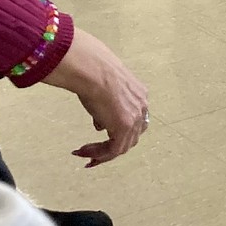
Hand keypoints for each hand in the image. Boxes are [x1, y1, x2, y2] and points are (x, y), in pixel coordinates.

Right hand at [42, 28, 148, 167]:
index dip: (119, 134)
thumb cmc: (95, 74)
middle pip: (130, 137)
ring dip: (101, 153)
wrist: (94, 71)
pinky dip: (98, 154)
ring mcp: (135, 118)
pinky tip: (84, 152)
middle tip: (93, 155)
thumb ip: (108, 109)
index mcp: (140, 96)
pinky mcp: (124, 127)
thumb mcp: (105, 92)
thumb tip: (101, 124)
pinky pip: (113, 150)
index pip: (135, 123)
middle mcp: (142, 108)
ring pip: (122, 146)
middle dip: (110, 148)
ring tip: (84, 154)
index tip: (103, 142)